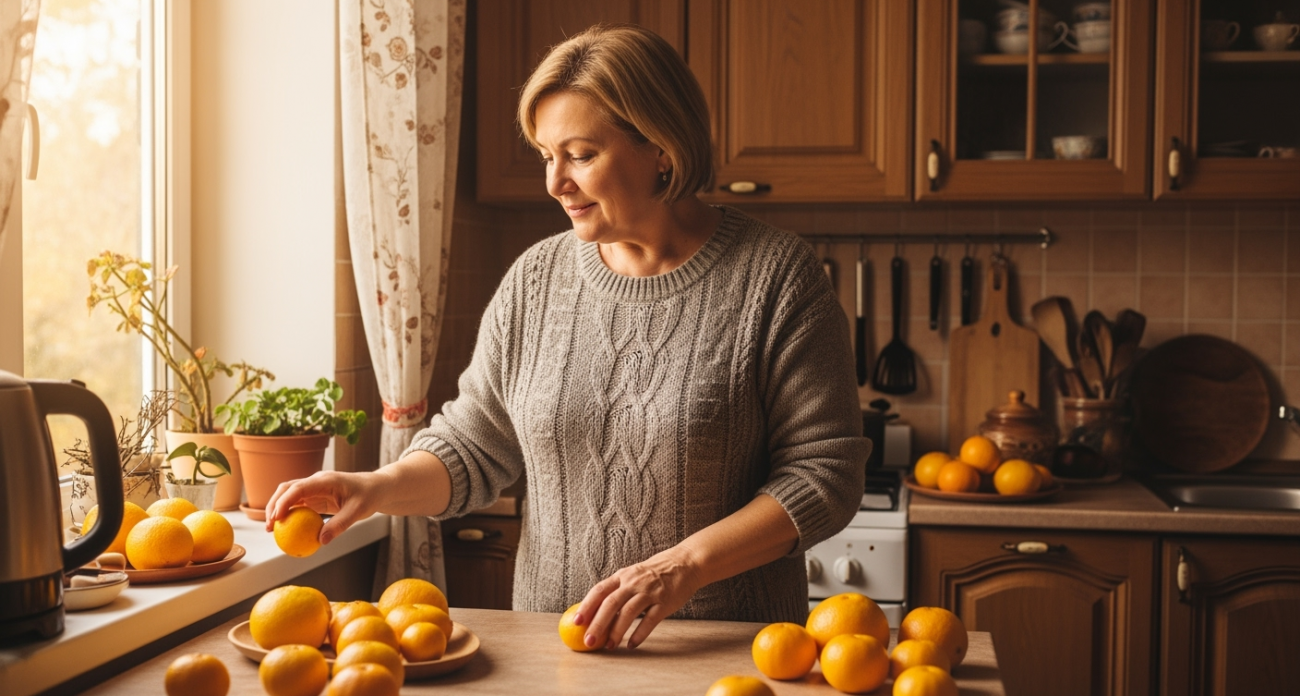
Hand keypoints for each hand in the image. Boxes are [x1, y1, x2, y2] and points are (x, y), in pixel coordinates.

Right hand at [263, 470, 380, 544]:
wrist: (376, 488)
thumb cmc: (369, 496)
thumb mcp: (358, 511)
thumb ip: (339, 525)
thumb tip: (320, 541)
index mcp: (325, 480)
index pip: (298, 488)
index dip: (284, 502)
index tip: (276, 518)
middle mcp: (316, 481)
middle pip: (287, 489)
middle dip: (274, 505)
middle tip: (269, 526)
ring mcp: (314, 488)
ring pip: (289, 496)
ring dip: (278, 510)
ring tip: (272, 530)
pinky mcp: (316, 496)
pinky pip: (299, 505)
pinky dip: (289, 514)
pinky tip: (286, 529)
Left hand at [574, 547, 703, 649]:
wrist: (685, 564)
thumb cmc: (655, 573)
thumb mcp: (633, 575)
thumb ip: (618, 590)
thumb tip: (597, 613)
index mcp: (623, 575)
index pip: (599, 590)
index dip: (586, 606)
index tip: (576, 622)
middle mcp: (634, 582)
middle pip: (611, 604)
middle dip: (598, 624)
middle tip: (589, 641)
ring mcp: (650, 592)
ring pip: (628, 613)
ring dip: (617, 632)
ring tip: (610, 646)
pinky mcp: (664, 602)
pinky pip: (650, 620)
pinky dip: (640, 634)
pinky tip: (632, 644)